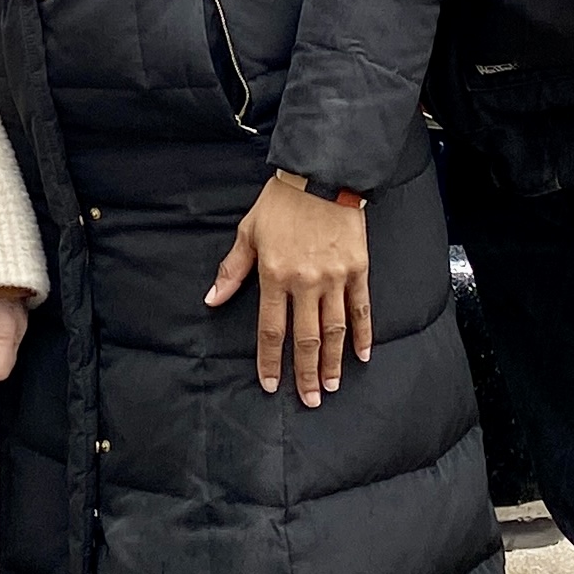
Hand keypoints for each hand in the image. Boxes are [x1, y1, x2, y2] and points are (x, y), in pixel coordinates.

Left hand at [206, 173, 371, 407]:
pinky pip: (360, 309)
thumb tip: (212, 299)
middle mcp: (305, 282)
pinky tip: (361, 355)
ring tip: (331, 386)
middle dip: (305, 373)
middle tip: (310, 399)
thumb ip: (232, 269)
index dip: (270, 360)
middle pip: (305, 338)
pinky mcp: (357, 270)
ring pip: (333, 330)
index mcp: (274, 274)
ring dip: (332, 362)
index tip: (271, 384)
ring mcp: (334, 278)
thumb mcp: (248, 232)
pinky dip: (361, 334)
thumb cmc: (281, 203)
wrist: (321, 174)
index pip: (271, 328)